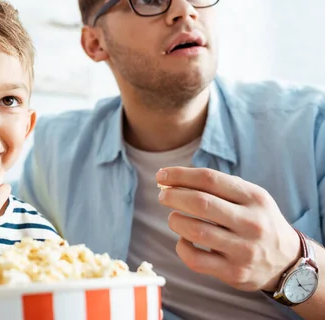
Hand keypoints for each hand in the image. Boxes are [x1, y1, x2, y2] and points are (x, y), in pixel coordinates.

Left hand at [156, 166, 300, 290]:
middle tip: (163, 195)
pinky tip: (184, 239)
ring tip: (174, 217)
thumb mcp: (251, 197)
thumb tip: (174, 179)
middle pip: (201, 203)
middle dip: (174, 196)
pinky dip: (182, 246)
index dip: (181, 175)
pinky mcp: (234, 273)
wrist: (287, 261)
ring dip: (175, 220)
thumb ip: (219, 186)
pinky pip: (195, 259)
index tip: (162, 175)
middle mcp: (251, 223)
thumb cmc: (257, 221)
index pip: (210, 179)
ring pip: (195, 231)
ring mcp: (243, 250)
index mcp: (254, 198)